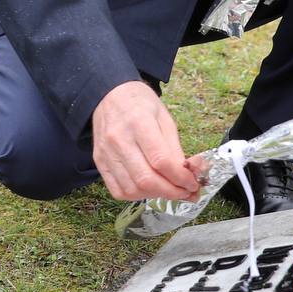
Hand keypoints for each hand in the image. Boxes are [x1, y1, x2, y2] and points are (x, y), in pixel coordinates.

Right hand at [92, 81, 200, 202]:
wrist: (110, 95)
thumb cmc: (141, 103)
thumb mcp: (164, 117)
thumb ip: (175, 148)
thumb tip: (189, 174)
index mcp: (139, 122)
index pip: (161, 161)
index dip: (180, 177)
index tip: (193, 183)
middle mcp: (119, 140)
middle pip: (146, 179)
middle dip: (171, 192)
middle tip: (186, 192)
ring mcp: (106, 153)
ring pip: (132, 189)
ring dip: (155, 196)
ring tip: (170, 191)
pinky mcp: (99, 162)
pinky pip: (118, 191)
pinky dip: (137, 196)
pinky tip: (150, 190)